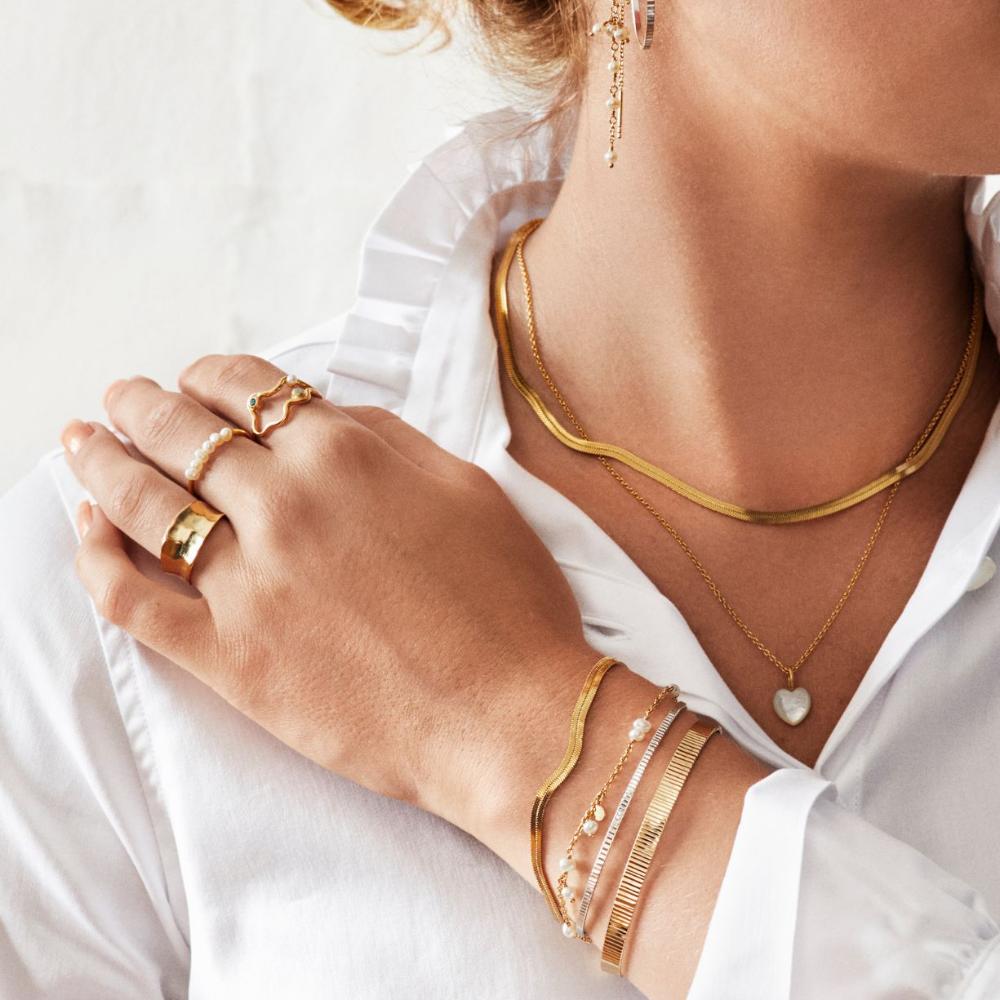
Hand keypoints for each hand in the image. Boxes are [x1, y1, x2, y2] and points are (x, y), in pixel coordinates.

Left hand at [61, 353, 597, 828]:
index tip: (195, 383)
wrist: (508, 716)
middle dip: (141, 407)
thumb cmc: (508, 604)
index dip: (208, 376)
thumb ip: (391, 440)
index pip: (244, 387)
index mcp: (343, 454)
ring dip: (101, 463)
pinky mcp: (228, 657)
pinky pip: (133, 601)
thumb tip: (329, 416)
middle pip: (180, 434)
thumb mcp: (469, 490)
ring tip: (81, 443)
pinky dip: (96, 560)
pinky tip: (86, 531)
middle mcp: (283, 504)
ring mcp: (246, 582)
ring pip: (143, 503)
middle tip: (120, 400)